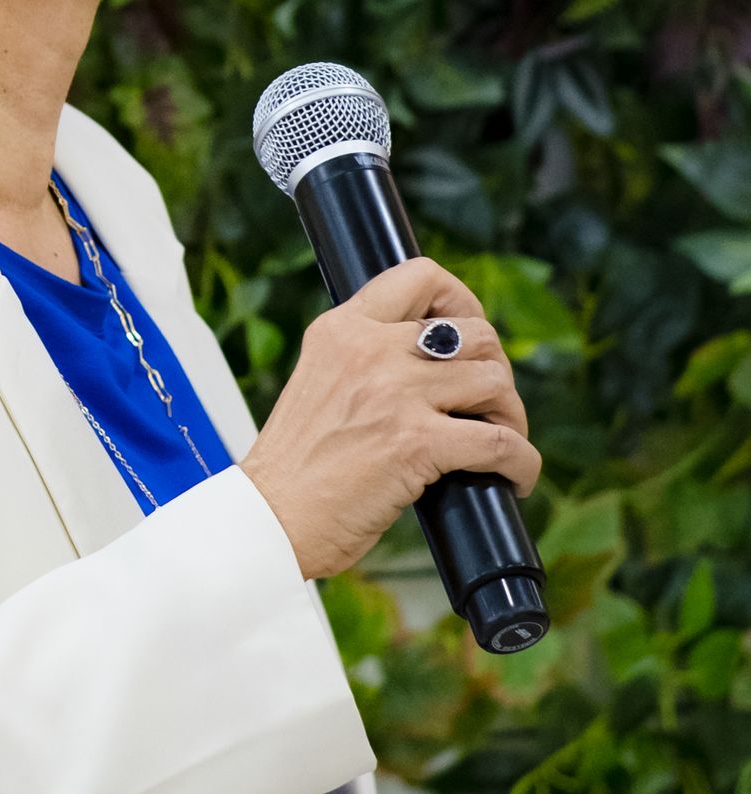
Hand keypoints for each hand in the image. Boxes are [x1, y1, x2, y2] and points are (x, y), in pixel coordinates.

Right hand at [239, 258, 539, 581]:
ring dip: (510, 415)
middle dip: (495, 368)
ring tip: (500, 440)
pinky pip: (501, 442)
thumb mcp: (318, 381)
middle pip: (475, 333)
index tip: (470, 336)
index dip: (462, 301)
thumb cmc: (295, 465)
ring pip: (494, 381)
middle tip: (489, 405)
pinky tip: (514, 478)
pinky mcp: (417, 443)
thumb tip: (433, 364)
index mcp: (342, 328)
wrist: (271, 518)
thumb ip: (364, 361)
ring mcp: (396, 394)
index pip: (419, 275)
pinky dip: (521, 462)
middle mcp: (370, 349)